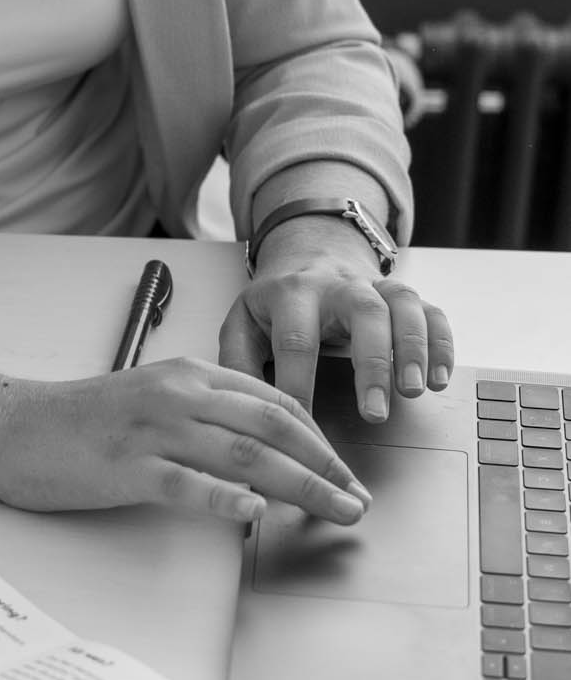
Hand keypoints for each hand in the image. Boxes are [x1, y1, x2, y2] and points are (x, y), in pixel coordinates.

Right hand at [0, 358, 368, 523]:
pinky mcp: (125, 467)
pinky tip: (254, 513)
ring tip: (334, 512)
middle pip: (272, 428)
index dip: (320, 440)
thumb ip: (204, 417)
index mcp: (189, 375)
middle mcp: (178, 395)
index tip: (346, 474)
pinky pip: (185, 483)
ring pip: (243, 455)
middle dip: (326, 466)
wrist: (13, 428)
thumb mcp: (152, 401)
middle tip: (358, 501)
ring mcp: (152, 431)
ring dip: (301, 486)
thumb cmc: (82, 422)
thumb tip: (261, 455)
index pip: (275, 403)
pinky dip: (224, 498)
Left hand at [219, 216, 454, 422]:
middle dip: (371, 364)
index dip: (299, 385)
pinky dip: (442, 344)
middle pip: (362, 313)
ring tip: (415, 390)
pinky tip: (441, 378)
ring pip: (403, 306)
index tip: (303, 428)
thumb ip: (237, 361)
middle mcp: (337, 286)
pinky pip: (431, 312)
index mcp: (292, 293)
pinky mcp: (402, 296)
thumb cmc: (276, 300)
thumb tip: (242, 408)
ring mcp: (375, 287)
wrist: (308, 251)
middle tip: (375, 412)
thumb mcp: (243, 321)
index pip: (295, 340)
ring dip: (413, 349)